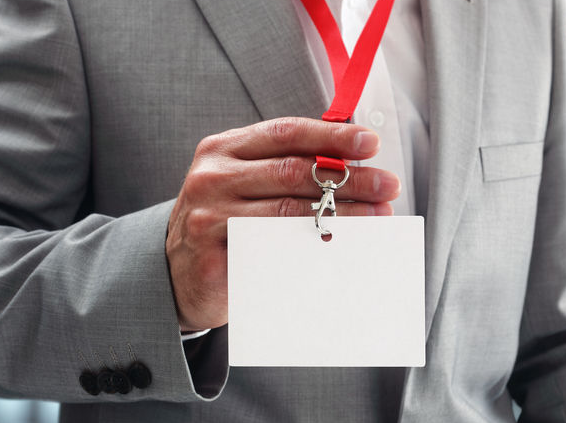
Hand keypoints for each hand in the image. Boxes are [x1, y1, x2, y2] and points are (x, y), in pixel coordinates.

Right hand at [166, 117, 399, 330]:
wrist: (176, 274)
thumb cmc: (224, 222)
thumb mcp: (244, 183)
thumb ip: (285, 168)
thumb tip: (353, 163)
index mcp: (224, 149)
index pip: (285, 133)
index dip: (331, 136)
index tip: (370, 142)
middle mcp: (213, 177)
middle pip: (294, 172)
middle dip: (350, 178)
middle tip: (389, 185)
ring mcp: (209, 216)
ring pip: (289, 211)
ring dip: (343, 213)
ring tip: (378, 216)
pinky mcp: (213, 256)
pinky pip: (275, 249)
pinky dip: (314, 246)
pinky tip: (344, 245)